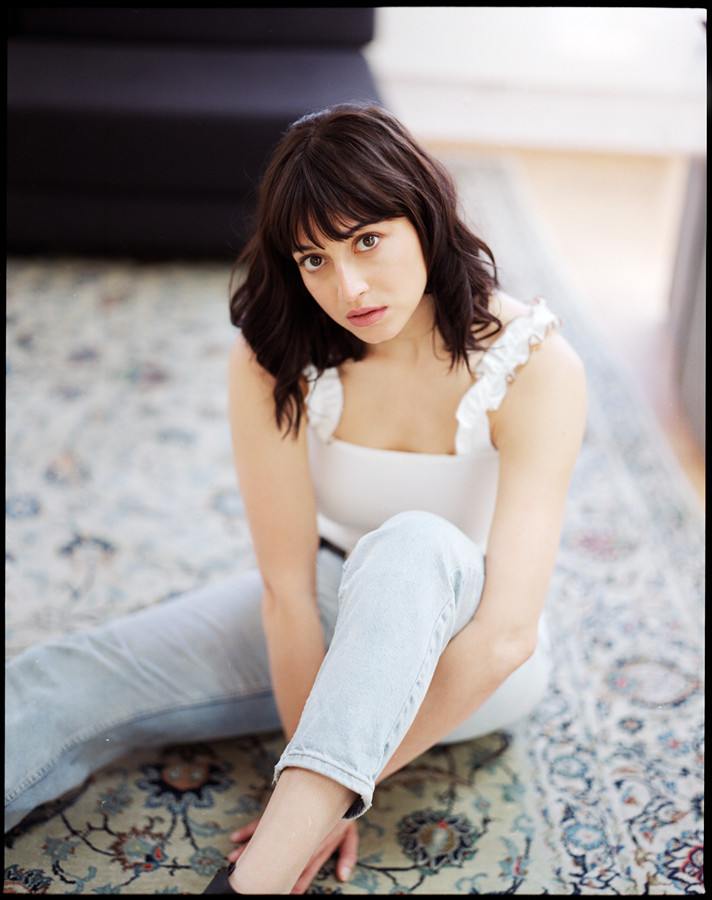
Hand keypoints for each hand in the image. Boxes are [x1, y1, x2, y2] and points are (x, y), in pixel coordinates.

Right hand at [228, 817, 358, 893]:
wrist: (335, 783)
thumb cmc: (342, 814)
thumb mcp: (350, 835)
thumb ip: (348, 855)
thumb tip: (343, 875)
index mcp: (314, 846)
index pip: (302, 870)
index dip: (294, 884)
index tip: (285, 893)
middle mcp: (298, 837)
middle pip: (281, 860)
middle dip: (267, 874)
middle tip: (253, 884)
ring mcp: (287, 824)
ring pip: (265, 841)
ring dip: (248, 852)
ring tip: (235, 862)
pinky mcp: (279, 812)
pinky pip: (260, 823)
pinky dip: (247, 831)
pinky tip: (235, 838)